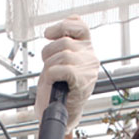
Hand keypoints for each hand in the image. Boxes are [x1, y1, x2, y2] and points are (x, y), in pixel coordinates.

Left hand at [35, 15, 98, 130]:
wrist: (61, 113)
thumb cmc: (58, 88)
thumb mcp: (59, 60)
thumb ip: (61, 44)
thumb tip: (52, 31)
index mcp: (86, 49)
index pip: (80, 26)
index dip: (62, 26)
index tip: (48, 34)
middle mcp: (90, 57)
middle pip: (65, 41)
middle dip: (48, 52)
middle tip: (48, 65)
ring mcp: (88, 69)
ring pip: (62, 54)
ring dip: (49, 66)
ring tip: (52, 76)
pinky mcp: (82, 81)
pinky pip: (62, 69)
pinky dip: (51, 75)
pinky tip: (53, 81)